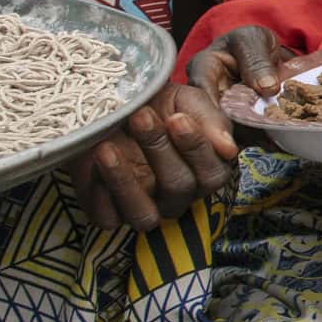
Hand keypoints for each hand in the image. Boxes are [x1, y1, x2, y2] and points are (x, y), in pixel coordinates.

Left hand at [72, 24, 286, 230]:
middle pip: (177, 188)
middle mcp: (177, 195)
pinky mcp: (108, 212)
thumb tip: (228, 149)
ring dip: (125, 182)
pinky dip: (99, 194)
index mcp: (205, 171)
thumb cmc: (160, 103)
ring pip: (145, 216)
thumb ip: (211, 122)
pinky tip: (93, 162)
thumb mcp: (188, 102)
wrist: (117, 103)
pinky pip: (107, 219)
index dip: (195, 149)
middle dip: (159, 150)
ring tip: (107, 148)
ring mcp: (144, 206)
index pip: (211, 175)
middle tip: (141, 117)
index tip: (177, 118)